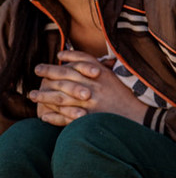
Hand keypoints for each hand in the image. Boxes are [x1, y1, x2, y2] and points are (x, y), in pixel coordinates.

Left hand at [29, 51, 147, 125]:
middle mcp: (95, 87)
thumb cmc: (128, 98)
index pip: (80, 62)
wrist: (140, 118)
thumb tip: (85, 58)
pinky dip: (54, 117)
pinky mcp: (89, 119)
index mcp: (102, 76)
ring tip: (32, 95)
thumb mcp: (117, 77)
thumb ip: (101, 67)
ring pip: (61, 98)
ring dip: (44, 96)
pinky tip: (43, 116)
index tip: (53, 59)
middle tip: (37, 71)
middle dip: (48, 73)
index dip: (65, 59)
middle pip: (65, 77)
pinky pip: (66, 117)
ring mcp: (91, 104)